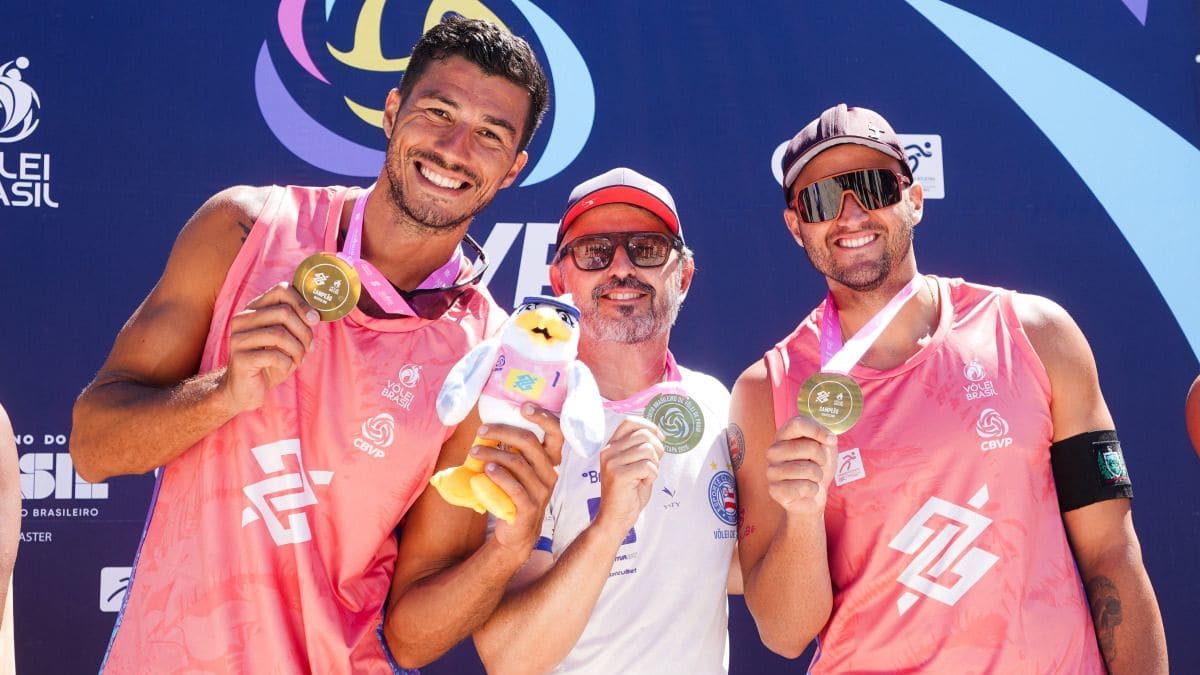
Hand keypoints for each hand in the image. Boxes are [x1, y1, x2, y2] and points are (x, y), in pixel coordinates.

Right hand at [221, 281, 318, 412]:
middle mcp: (242, 319)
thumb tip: (316, 315)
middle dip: (304, 332)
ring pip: (280, 334)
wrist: (246, 390)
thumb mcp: (285, 339)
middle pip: (283, 312)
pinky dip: (287, 363)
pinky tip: (285, 368)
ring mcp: (238, 338)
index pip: (281, 290)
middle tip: (309, 347)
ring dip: (297, 349)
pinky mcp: (240, 358)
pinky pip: (274, 355)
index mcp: (254, 309)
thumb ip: (296, 323)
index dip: (303, 303)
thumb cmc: (270, 361)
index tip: (315, 319)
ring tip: (298, 359)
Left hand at [471, 404, 563, 555]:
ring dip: (493, 453)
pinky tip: (485, 469)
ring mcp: (542, 491)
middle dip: (504, 432)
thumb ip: (513, 449)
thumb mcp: (518, 469)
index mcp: (550, 460)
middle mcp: (550, 473)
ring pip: (518, 463)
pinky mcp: (529, 507)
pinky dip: (498, 475)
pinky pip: (514, 487)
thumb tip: (490, 424)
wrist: (517, 531)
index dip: (544, 417)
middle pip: (530, 443)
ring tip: (474, 451)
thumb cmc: (514, 492)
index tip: (524, 406)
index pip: (557, 433)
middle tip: (483, 430)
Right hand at [594, 417, 664, 536]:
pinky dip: (652, 475)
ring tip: (646, 476)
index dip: (649, 427)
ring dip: (655, 465)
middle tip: (653, 465)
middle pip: (644, 435)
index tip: (659, 439)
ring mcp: (612, 462)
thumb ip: (642, 448)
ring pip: (648, 450)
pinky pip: (648, 466)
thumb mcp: (635, 464)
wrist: (616, 517)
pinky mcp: (619, 474)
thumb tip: (659, 434)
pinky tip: (643, 483)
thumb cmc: (629, 492)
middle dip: (657, 449)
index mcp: (611, 446)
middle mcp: (609, 451)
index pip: (630, 422)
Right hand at [765, 415, 836, 515]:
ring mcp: (772, 470)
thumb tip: (829, 439)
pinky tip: (806, 490)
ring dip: (817, 476)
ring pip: (807, 469)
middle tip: (819, 465)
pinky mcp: (774, 490)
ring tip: (812, 478)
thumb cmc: (817, 468)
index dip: (818, 430)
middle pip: (808, 447)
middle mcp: (774, 451)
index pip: (797, 423)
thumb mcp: (825, 448)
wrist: (812, 496)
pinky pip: (802, 487)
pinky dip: (812, 490)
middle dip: (822, 458)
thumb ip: (825, 437)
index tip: (831, 440)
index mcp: (784, 436)